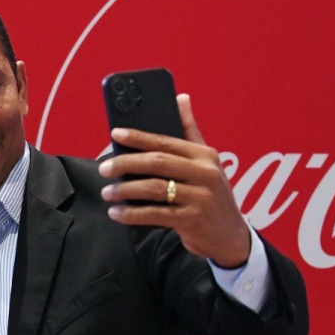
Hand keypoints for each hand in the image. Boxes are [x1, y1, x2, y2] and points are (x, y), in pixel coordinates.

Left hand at [98, 94, 249, 267]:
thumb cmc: (212, 195)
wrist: (230, 236)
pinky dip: (132, 214)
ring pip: (153, 189)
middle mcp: (204, 173)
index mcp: (205, 155)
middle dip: (126, 163)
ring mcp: (200, 197)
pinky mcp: (192, 220)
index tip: (115, 133)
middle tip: (104, 168)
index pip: (166, 141)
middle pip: (157, 163)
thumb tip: (181, 98)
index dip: (138, 137)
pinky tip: (117, 213)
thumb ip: (191, 132)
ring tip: (108, 193)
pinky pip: (155, 214)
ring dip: (125, 190)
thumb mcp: (208, 163)